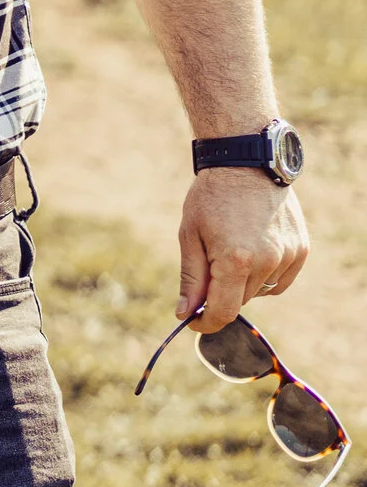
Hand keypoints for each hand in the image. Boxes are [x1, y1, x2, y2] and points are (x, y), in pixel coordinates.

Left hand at [178, 170, 308, 331]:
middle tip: (208, 264)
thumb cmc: (211, 198)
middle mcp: (267, 261)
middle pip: (240, 300)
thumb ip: (192, 278)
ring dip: (243, 283)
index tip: (193, 321)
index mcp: (235, 260)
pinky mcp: (301, 250)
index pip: (223, 312)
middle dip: (220, 293)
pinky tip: (252, 251)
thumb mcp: (190, 235)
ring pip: (260, 291)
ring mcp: (288, 256)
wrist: (247, 164)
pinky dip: (264, 276)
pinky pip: (280, 281)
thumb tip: (185, 313)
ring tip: (231, 247)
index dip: (206, 323)